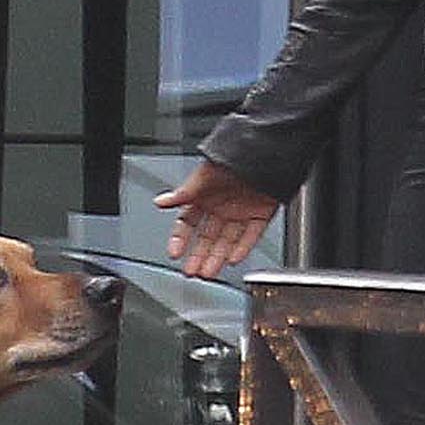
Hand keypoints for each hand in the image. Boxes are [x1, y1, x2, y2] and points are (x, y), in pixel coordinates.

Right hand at [155, 160, 277, 279]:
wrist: (264, 151)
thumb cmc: (232, 155)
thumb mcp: (203, 176)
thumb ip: (183, 194)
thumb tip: (160, 202)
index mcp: (204, 196)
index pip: (187, 223)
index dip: (180, 239)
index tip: (174, 253)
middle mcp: (222, 206)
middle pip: (208, 236)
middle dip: (199, 255)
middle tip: (192, 272)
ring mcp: (241, 211)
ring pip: (227, 239)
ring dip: (218, 257)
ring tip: (209, 273)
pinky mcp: (261, 213)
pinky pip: (251, 234)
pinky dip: (243, 247)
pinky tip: (234, 259)